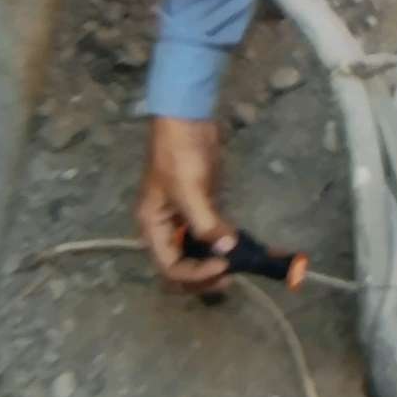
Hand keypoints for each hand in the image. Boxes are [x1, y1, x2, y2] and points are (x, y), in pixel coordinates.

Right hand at [137, 117, 235, 292]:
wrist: (187, 120)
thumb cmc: (179, 155)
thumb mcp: (188, 190)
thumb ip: (205, 223)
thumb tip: (227, 250)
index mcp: (153, 227)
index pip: (170, 267)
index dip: (195, 274)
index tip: (223, 266)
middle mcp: (166, 229)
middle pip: (182, 267)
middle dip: (204, 276)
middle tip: (232, 274)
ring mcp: (184, 219)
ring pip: (198, 254)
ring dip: (216, 263)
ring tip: (240, 265)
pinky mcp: (202, 208)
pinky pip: (212, 235)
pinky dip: (225, 244)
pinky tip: (243, 248)